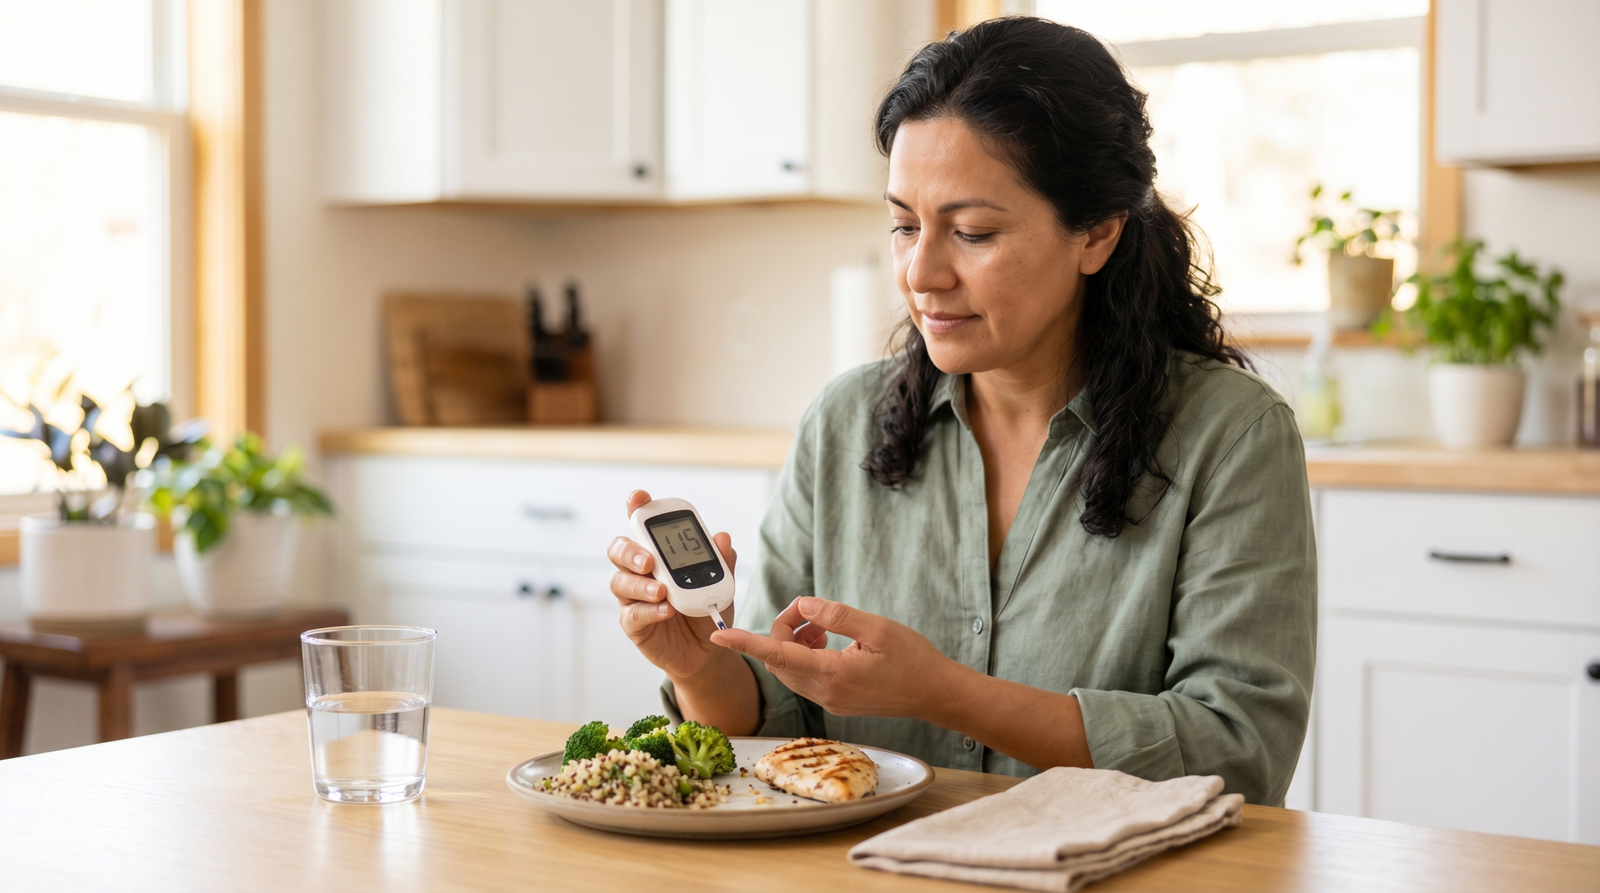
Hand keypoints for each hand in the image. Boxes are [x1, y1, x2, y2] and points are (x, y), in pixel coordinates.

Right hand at [607, 489, 737, 681]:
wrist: (708, 649)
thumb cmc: (705, 609)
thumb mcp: (721, 584)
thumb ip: (721, 561)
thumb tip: (722, 538)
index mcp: (658, 554)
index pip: (642, 526)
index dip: (636, 508)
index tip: (639, 498)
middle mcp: (640, 572)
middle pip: (619, 551)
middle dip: (630, 551)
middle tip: (649, 560)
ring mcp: (633, 598)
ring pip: (620, 582)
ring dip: (640, 585)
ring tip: (662, 591)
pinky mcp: (634, 624)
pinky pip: (632, 614)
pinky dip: (649, 611)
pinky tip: (666, 611)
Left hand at [709, 597, 967, 720]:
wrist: (936, 695)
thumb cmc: (913, 659)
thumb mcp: (877, 627)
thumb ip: (837, 615)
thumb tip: (805, 605)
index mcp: (832, 673)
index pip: (777, 656)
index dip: (745, 644)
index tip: (718, 636)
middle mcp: (824, 692)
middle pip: (779, 660)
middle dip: (782, 631)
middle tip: (808, 611)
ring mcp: (828, 701)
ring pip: (790, 670)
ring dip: (794, 643)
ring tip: (823, 625)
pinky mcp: (835, 702)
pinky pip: (804, 677)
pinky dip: (805, 655)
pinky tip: (828, 640)